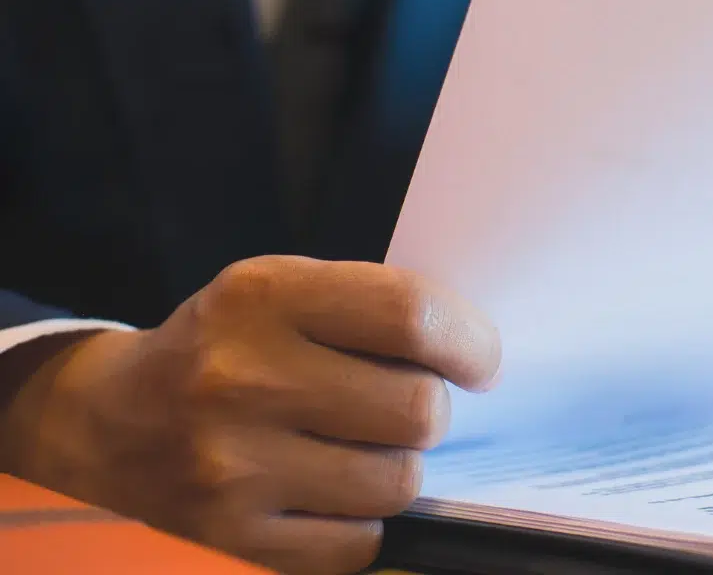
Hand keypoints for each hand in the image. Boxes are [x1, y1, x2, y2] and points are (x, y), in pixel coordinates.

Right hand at [0, 256, 500, 574]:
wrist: (111, 419)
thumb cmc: (226, 343)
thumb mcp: (283, 291)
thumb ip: (369, 307)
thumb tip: (473, 356)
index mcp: (265, 296)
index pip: (412, 315)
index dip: (470, 342)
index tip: (478, 361)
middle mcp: (243, 378)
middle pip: (417, 409)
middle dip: (431, 409)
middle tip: (404, 404)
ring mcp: (233, 467)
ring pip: (397, 483)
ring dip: (398, 466)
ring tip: (362, 446)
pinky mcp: (230, 537)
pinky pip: (357, 545)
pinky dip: (362, 521)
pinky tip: (333, 490)